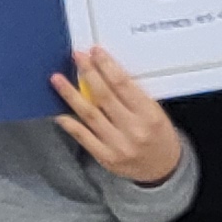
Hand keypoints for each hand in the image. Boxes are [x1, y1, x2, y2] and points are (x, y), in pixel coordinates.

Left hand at [49, 47, 180, 184]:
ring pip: (90, 115)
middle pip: (104, 96)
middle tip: (76, 56)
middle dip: (88, 73)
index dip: (107, 66)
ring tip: (57, 79)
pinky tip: (59, 112)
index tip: (95, 52)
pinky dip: (70, 124)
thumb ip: (132, 96)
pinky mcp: (106, 157)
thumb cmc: (158, 135)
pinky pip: (84, 137)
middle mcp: (133, 129)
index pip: (123, 85)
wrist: (164, 170)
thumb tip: (105, 72)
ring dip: (71, 95)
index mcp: (149, 114)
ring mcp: (118, 145)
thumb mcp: (155, 112)